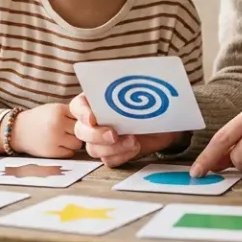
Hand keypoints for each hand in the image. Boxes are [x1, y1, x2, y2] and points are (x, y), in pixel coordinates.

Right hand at [8, 103, 83, 157]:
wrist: (17, 131)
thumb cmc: (41, 118)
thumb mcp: (55, 109)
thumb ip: (73, 113)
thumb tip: (97, 123)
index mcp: (59, 110)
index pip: (83, 116)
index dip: (84, 119)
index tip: (85, 121)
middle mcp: (57, 124)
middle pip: (82, 131)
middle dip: (81, 131)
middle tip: (71, 130)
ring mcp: (54, 139)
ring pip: (78, 143)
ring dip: (75, 142)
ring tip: (65, 137)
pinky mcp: (52, 152)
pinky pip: (70, 153)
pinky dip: (68, 150)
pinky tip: (59, 145)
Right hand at [69, 94, 185, 166]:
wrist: (163, 122)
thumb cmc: (149, 103)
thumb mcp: (141, 91)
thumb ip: (129, 88)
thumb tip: (125, 81)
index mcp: (93, 102)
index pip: (78, 106)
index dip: (82, 113)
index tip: (92, 118)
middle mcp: (93, 122)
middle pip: (81, 131)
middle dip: (96, 135)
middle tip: (113, 135)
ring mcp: (100, 140)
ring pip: (93, 149)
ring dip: (111, 148)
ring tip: (132, 141)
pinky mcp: (112, 154)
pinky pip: (109, 160)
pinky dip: (121, 156)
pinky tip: (134, 147)